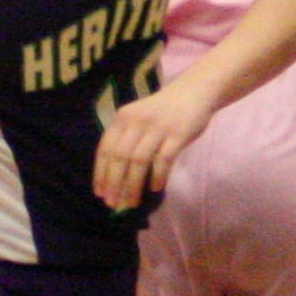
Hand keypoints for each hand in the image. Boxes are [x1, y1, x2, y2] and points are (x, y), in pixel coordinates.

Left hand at [94, 81, 217, 209]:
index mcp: (122, 118)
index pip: (105, 149)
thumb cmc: (163, 111)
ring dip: (133, 185)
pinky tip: (155, 188)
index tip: (100, 194)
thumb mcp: (138, 119)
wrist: (194, 91)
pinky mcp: (178, 133)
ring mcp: (158, 127)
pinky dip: (158, 176)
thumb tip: (115, 178)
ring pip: (139, 161)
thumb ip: (127, 140)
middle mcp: (137, 121)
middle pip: (120, 157)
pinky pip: (164, 159)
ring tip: (132, 202)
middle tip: (114, 204)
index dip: (101, 173)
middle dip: (114, 183)